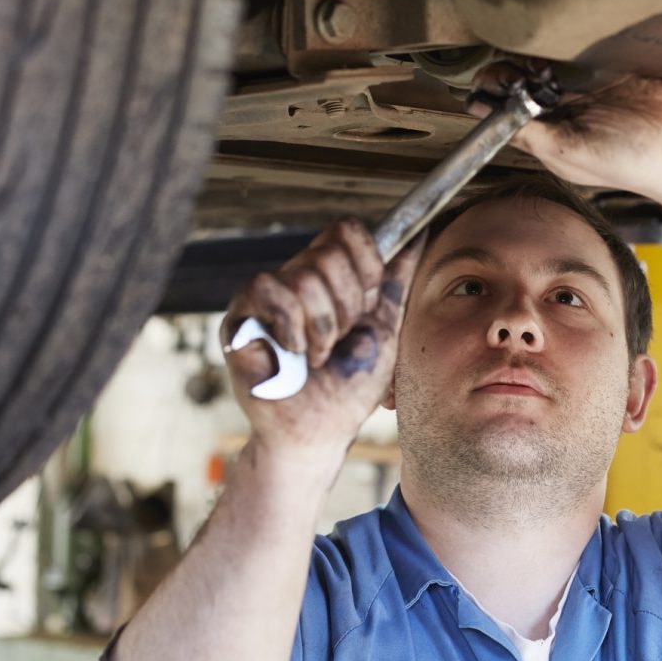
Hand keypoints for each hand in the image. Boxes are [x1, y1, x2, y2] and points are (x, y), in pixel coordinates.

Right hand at [220, 219, 424, 457]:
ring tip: (316, 355)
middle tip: (338, 341)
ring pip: (303, 277)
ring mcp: (267, 296)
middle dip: (346, 307)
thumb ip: (397, 279)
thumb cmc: (349, 386)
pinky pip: (266, 288)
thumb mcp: (384, 327)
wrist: (321, 430)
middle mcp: (296, 277)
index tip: (367, 308)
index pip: (346, 230)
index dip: (366, 267)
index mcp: (330, 276)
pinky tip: (292, 353)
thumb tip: (421, 232)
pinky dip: (291, 327)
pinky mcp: (240, 316)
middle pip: (328, 253)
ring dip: (322, 328)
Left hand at [470, 61, 661, 197]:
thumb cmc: (628, 162)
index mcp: (546, 134)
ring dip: (532, 55)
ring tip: (539, 62)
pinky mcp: (604, 65)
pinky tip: (562, 45)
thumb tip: (487, 116)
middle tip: (516, 72)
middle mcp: (560, 108)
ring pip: (541, 59)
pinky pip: (574, 47)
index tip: (490, 87)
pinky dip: (563, 42)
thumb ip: (528, 134)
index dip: (490, 95)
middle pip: (517, 79)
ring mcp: (582, 85)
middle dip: (508, 71)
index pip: (504, 110)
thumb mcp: (568, 153)